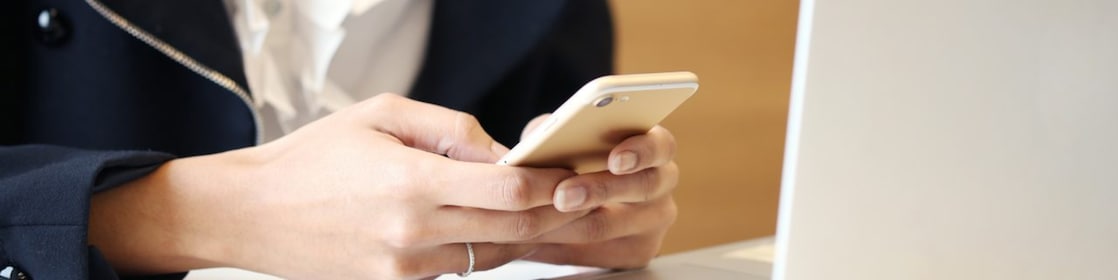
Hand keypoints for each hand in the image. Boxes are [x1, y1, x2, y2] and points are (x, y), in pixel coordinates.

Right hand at [89, 95, 589, 278]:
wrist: (250, 213)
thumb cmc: (312, 156)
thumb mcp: (381, 114)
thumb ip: (450, 129)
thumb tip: (500, 150)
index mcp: (412, 183)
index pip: (508, 190)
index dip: (550, 183)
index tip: (570, 174)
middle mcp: (414, 233)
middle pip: (513, 229)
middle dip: (555, 213)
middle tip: (580, 196)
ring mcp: (407, 268)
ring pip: (493, 254)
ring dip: (526, 235)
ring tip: (548, 211)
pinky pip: (461, 269)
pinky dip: (485, 248)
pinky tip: (496, 228)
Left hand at [514, 115, 680, 267]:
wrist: (565, 198)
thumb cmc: (571, 156)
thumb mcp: (564, 133)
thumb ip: (561, 128)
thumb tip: (545, 134)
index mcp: (654, 147)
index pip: (660, 146)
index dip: (641, 152)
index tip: (616, 160)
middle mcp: (662, 183)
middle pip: (640, 189)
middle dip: (598, 191)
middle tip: (562, 195)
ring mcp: (653, 222)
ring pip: (610, 225)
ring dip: (570, 222)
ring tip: (538, 220)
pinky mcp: (635, 252)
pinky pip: (596, 253)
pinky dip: (561, 245)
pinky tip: (538, 238)